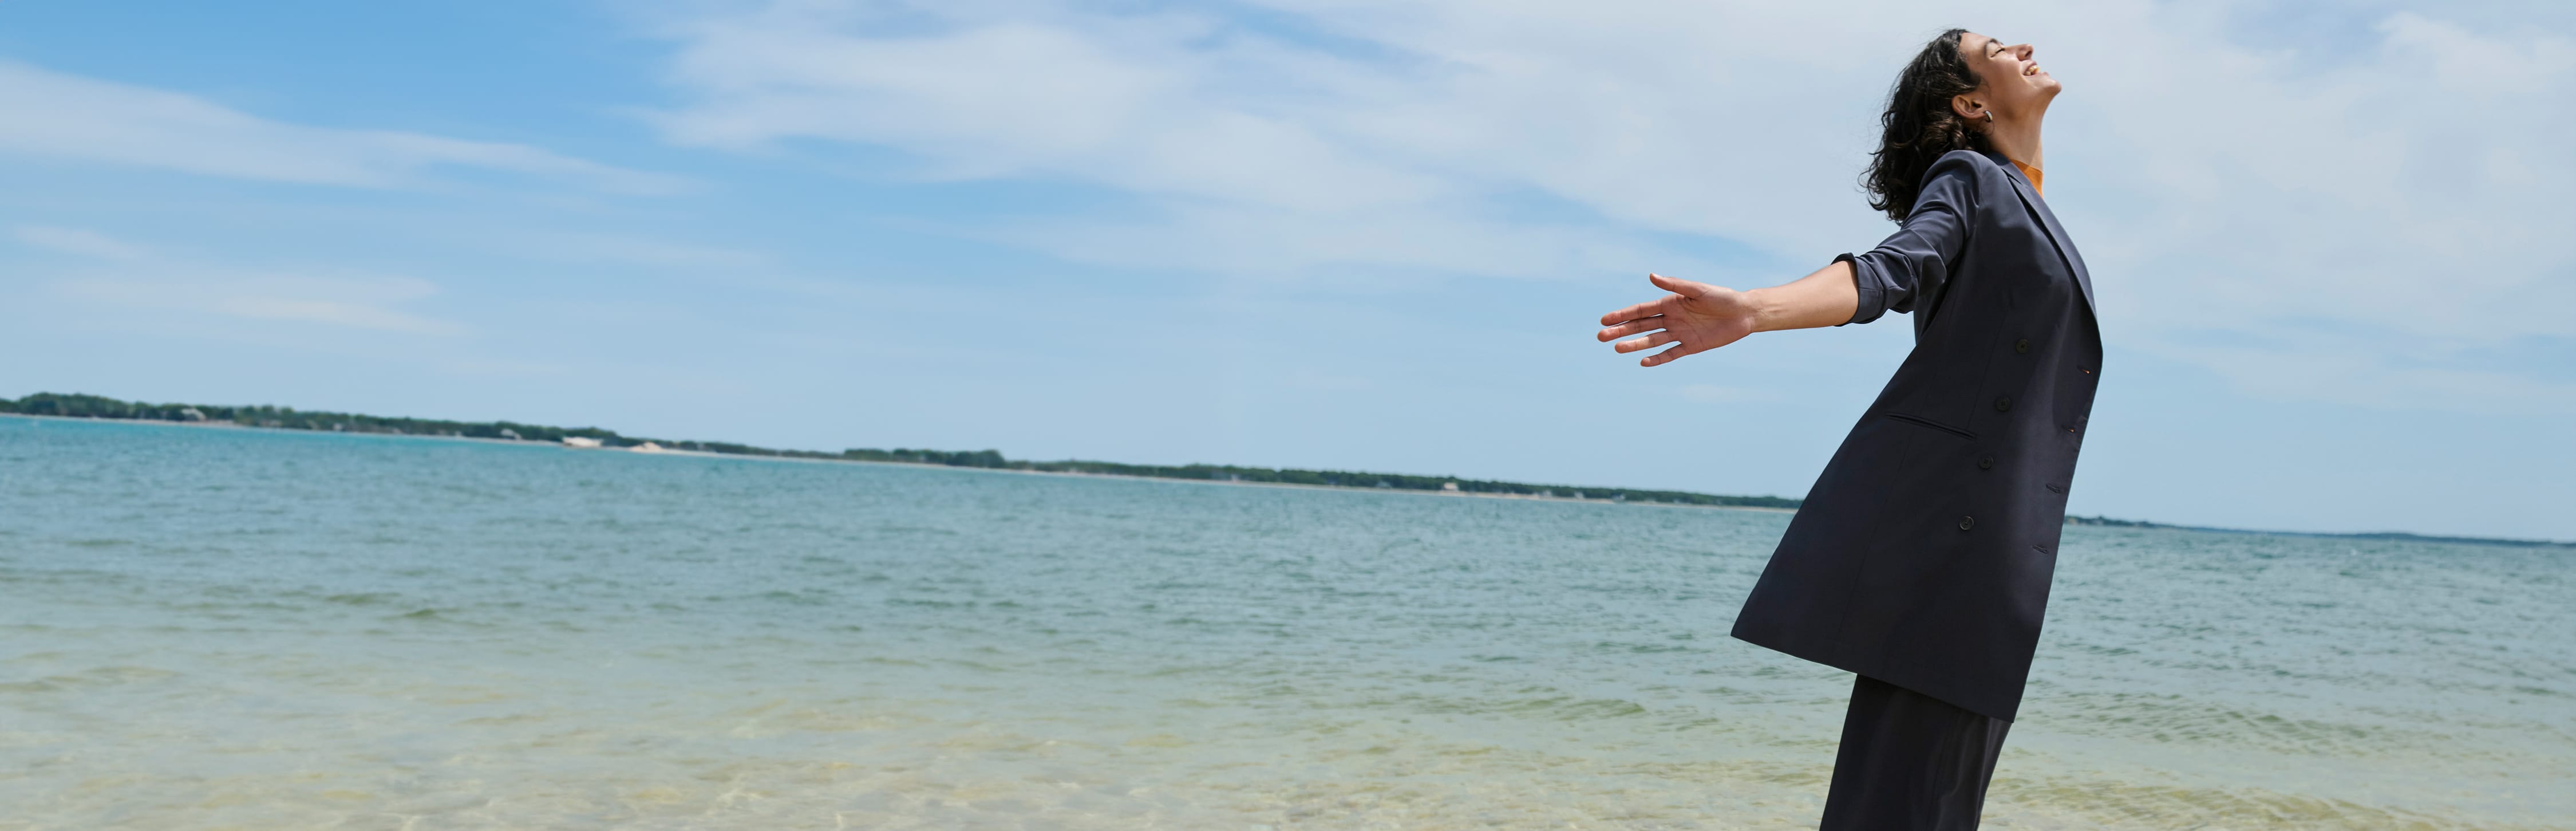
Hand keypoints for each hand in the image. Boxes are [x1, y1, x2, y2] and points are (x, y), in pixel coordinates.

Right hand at [1596, 273, 1759, 366]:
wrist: (1744, 313)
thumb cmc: (1722, 297)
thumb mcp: (1698, 289)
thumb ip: (1675, 285)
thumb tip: (1651, 276)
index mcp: (1670, 302)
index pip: (1641, 310)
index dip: (1622, 314)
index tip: (1604, 320)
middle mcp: (1671, 318)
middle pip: (1641, 326)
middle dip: (1621, 330)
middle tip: (1601, 337)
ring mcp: (1680, 333)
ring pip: (1652, 341)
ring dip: (1634, 345)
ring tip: (1617, 349)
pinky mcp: (1691, 346)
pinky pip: (1671, 353)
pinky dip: (1658, 359)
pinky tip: (1643, 362)